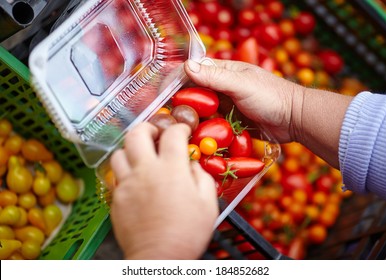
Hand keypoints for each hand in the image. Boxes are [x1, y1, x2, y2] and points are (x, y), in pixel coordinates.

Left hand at [109, 122, 217, 258]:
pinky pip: (115, 176)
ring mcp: (127, 184)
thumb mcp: (208, 204)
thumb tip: (192, 165)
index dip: (179, 128)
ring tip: (140, 156)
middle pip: (136, 134)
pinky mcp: (116, 199)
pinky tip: (134, 179)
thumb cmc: (187, 233)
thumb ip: (201, 177)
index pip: (172, 135)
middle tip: (154, 133)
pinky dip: (124, 172)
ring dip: (131, 149)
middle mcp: (146, 171)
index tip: (182, 131)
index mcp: (171, 170)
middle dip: (147, 127)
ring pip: (119, 153)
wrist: (159, 258)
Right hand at [184, 59, 352, 167]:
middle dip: (182, 104)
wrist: (294, 119)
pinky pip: (212, 125)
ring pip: (202, 111)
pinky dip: (204, 130)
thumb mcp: (242, 84)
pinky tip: (195, 138)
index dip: (177, 81)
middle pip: (194, 93)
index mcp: (224, 71)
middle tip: (170, 118)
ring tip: (180, 131)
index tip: (163, 95)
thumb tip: (187, 67)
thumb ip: (215, 77)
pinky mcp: (230, 122)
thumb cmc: (271, 96)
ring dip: (192, 119)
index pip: (193, 72)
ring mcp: (226, 105)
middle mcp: (222, 87)